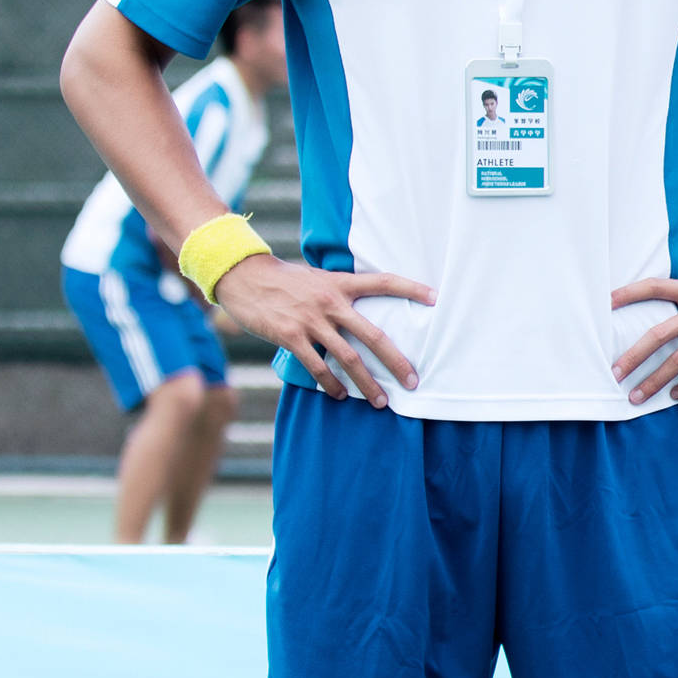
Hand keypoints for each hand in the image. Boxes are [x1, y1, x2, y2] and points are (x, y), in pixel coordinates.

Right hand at [214, 253, 430, 407]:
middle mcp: (331, 302)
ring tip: (381, 401)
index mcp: (340, 284)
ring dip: (367, 384)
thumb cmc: (281, 280)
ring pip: (349, 358)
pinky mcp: (291, 336)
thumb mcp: (315, 277)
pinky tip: (340, 396)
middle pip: (374, 335)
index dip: (410, 288)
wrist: (242, 276)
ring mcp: (311, 320)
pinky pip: (317, 367)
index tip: (435, 297)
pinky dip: (331, 385)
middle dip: (396, 361)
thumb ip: (338, 292)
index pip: (382, 282)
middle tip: (413, 382)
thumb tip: (357, 310)